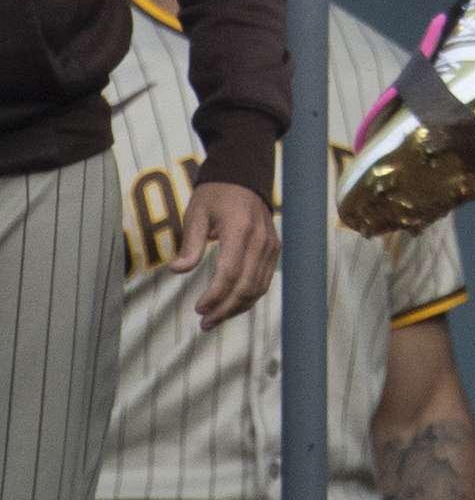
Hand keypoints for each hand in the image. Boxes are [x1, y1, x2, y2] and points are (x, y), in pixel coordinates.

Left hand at [170, 179, 278, 326]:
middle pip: (246, 286)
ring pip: (258, 288)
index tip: (198, 309)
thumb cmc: (217, 194)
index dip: (214, 296)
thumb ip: (190, 244)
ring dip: (237, 308)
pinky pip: (264, 280)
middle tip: (205, 323)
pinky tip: (232, 305)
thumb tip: (177, 270)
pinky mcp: (273, 248)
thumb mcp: (197, 214)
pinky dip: (249, 297)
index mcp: (240, 230)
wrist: (243, 176)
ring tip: (215, 319)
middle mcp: (260, 239)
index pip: (230, 273)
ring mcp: (270, 245)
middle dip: (225, 309)